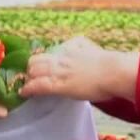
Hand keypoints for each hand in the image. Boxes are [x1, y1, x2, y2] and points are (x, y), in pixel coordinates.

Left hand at [19, 36, 139, 101]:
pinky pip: (39, 85)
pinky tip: (23, 92)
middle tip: (29, 77)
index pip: (49, 51)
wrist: (115, 71)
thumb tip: (81, 47)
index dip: (41, 60)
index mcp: (71, 47)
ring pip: (35, 71)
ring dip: (28, 78)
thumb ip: (83, 47)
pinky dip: (29, 88)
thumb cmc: (112, 65)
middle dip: (31, 68)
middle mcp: (62, 57)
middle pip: (37, 59)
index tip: (38, 66)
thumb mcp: (93, 49)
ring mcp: (60, 71)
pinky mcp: (59, 85)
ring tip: (25, 86)